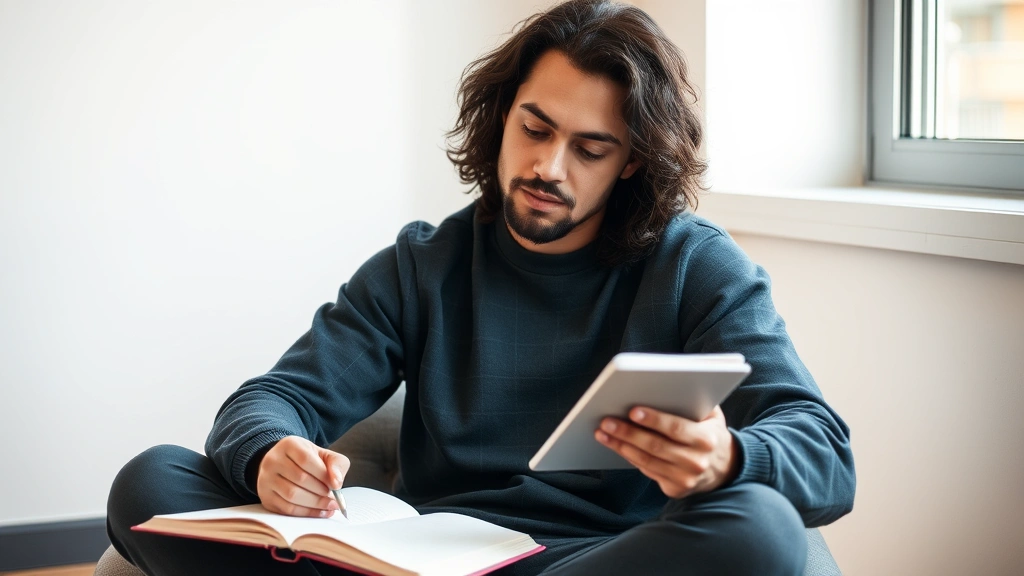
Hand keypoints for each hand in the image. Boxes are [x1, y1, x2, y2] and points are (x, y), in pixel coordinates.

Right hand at [254, 435, 350, 516]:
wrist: (285, 466)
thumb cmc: (309, 461)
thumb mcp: (324, 455)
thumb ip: (336, 465)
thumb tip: (336, 483)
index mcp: (289, 445)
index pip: (306, 459)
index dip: (323, 475)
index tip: (336, 486)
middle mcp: (273, 460)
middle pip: (300, 478)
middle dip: (321, 491)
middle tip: (335, 499)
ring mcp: (266, 479)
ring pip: (292, 495)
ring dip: (315, 504)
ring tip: (330, 506)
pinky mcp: (265, 497)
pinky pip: (286, 508)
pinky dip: (306, 513)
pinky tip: (320, 512)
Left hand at [594, 405, 738, 498]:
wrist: (724, 468)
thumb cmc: (710, 433)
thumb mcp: (712, 415)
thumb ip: (695, 401)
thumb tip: (662, 387)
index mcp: (707, 439)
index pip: (676, 428)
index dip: (654, 420)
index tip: (632, 411)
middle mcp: (697, 462)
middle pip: (656, 447)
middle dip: (628, 433)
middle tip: (606, 421)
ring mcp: (686, 479)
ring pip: (646, 461)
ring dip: (621, 446)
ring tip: (603, 433)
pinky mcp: (675, 490)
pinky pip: (647, 472)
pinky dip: (629, 458)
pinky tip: (616, 445)